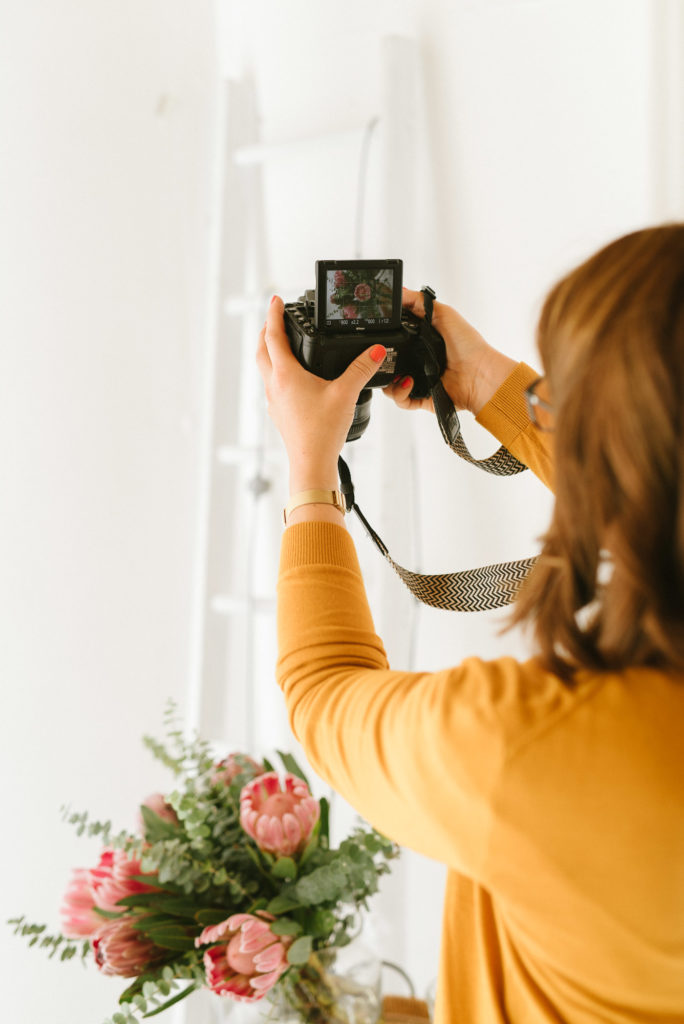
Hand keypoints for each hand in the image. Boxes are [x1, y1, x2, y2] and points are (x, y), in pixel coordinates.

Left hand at [256, 296, 386, 491]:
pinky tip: (293, 378)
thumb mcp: (346, 394)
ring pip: (265, 368)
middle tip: (275, 318)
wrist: (311, 463)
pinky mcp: (279, 413)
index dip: (274, 314)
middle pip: (261, 350)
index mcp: (286, 374)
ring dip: (270, 352)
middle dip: (266, 331)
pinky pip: (273, 385)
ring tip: (282, 344)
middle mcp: (275, 385)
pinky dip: (278, 372)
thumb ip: (362, 369)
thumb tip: (376, 350)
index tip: (276, 300)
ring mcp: (274, 401)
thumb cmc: (322, 431)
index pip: (273, 336)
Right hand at [383, 287, 516, 415]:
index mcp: (421, 342)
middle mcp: (418, 362)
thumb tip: (398, 292)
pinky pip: (401, 401)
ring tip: (401, 373)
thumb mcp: (444, 314)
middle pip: (388, 363)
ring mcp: (419, 381)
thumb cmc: (469, 346)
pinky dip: (400, 394)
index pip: (394, 340)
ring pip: (390, 385)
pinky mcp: (421, 398)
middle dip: (382, 361)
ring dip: (390, 381)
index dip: (385, 337)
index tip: (379, 333)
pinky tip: (408, 383)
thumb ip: (419, 302)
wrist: (481, 375)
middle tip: (383, 356)